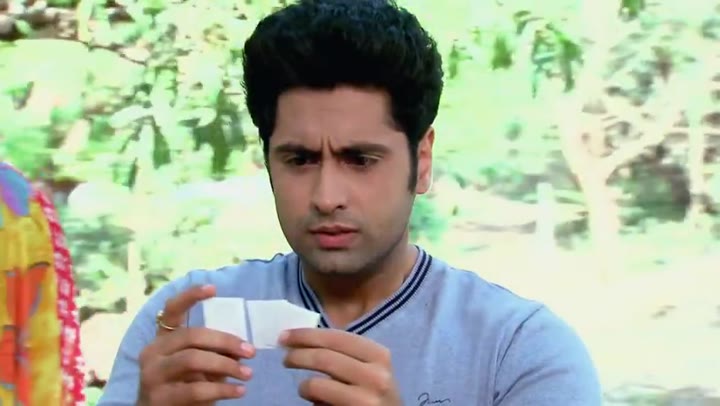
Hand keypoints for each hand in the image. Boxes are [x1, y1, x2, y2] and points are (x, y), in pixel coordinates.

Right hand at [137, 285, 256, 404]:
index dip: (190, 296)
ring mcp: (152, 375)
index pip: (172, 310)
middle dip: (226, 341)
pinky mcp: (160, 397)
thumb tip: (242, 347)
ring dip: (226, 365)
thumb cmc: (181, 387)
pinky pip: (196, 389)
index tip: (213, 288)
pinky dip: (222, 389)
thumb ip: (214, 353)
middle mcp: (152, 352)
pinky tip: (239, 392)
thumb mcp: (197, 367)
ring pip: (193, 359)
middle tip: (250, 352)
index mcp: (162, 339)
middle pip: (192, 335)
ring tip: (248, 374)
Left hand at [280, 328, 401, 405]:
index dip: (306, 334)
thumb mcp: (369, 367)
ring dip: (303, 385)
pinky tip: (315, 402)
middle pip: (323, 357)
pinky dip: (312, 400)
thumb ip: (343, 354)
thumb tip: (302, 340)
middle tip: (285, 358)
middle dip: (297, 355)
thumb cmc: (377, 391)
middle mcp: (375, 375)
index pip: (335, 337)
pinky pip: (318, 404)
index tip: (285, 336)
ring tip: (303, 387)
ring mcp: (366, 399)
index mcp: (378, 355)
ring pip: (316, 384)